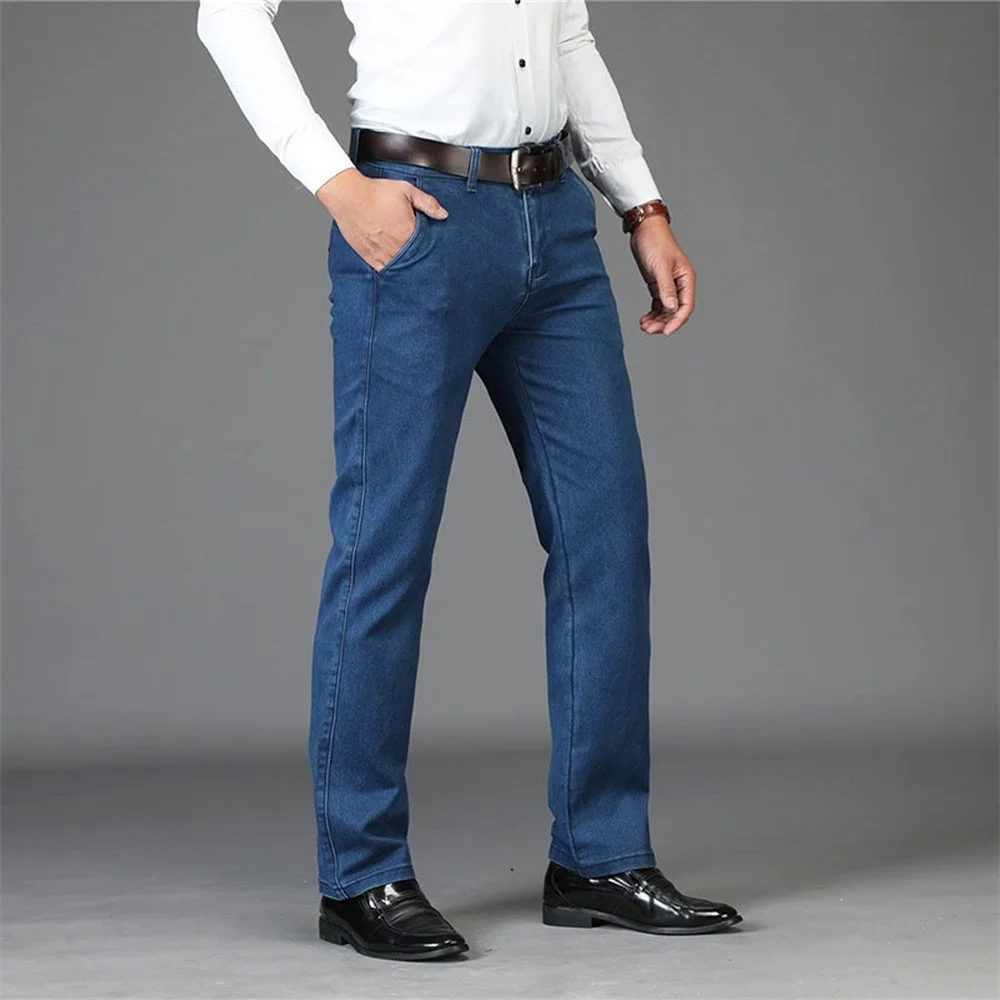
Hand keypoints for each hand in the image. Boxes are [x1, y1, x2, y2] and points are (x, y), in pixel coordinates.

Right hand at [316, 168, 448, 271]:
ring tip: (412, 264)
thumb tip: (443, 214)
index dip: (432, 248)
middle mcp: (396, 247)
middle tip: (426, 259)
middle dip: (420, 259)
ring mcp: (382, 254)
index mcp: (407, 233)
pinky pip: (384, 270)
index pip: (427, 248)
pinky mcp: (369, 257)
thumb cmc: (375, 192)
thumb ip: (427, 203)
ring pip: (400, 267)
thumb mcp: (406, 191)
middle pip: (415, 260)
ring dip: (407, 266)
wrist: (347, 196)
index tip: (435, 249)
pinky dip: (391, 270)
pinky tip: (396, 267)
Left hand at [629, 216, 695, 335]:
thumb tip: (672, 308)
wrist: (644, 228)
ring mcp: (669, 285)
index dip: (677, 321)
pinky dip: (652, 313)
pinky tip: (644, 319)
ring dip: (657, 320)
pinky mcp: (658, 284)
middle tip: (648, 329)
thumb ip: (666, 288)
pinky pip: (658, 305)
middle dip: (664, 323)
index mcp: (686, 279)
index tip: (665, 331)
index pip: (686, 306)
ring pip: (666, 310)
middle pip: (676, 311)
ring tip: (644, 326)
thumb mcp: (659, 266)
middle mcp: (680, 284)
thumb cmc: (654, 242)